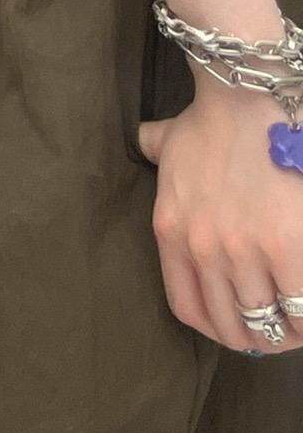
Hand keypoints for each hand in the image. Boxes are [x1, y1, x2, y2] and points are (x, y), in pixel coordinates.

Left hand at [140, 78, 302, 352]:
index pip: (188, 308)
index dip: (219, 328)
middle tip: (278, 328)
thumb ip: (156, 148)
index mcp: (171, 231)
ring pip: (269, 322)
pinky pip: (300, 309)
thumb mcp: (169, 139)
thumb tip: (144, 138)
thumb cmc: (214, 117)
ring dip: (287, 330)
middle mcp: (201, 247)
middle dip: (259, 335)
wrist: (246, 97)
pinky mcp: (286, 249)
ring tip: (297, 320)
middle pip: (234, 324)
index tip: (240, 328)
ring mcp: (243, 250)